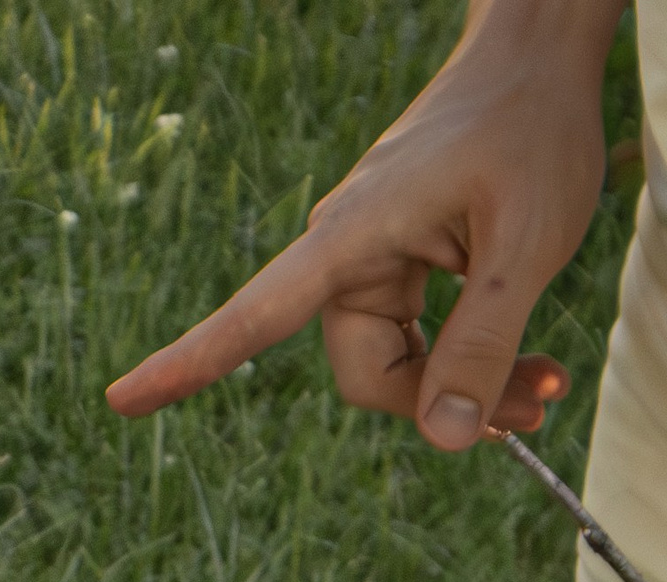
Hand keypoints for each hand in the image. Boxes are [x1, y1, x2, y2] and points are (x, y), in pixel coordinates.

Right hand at [104, 0, 619, 441]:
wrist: (538, 59)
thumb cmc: (530, 131)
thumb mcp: (526, 245)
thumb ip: (485, 343)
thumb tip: (443, 437)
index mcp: (350, 237)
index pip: (254, 315)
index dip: (190, 363)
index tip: (121, 402)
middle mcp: (347, 255)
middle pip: (368, 377)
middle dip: (442, 405)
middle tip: (533, 409)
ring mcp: (374, 264)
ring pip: (401, 369)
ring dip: (471, 388)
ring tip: (546, 386)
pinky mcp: (403, 267)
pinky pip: (422, 342)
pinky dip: (474, 361)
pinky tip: (527, 364)